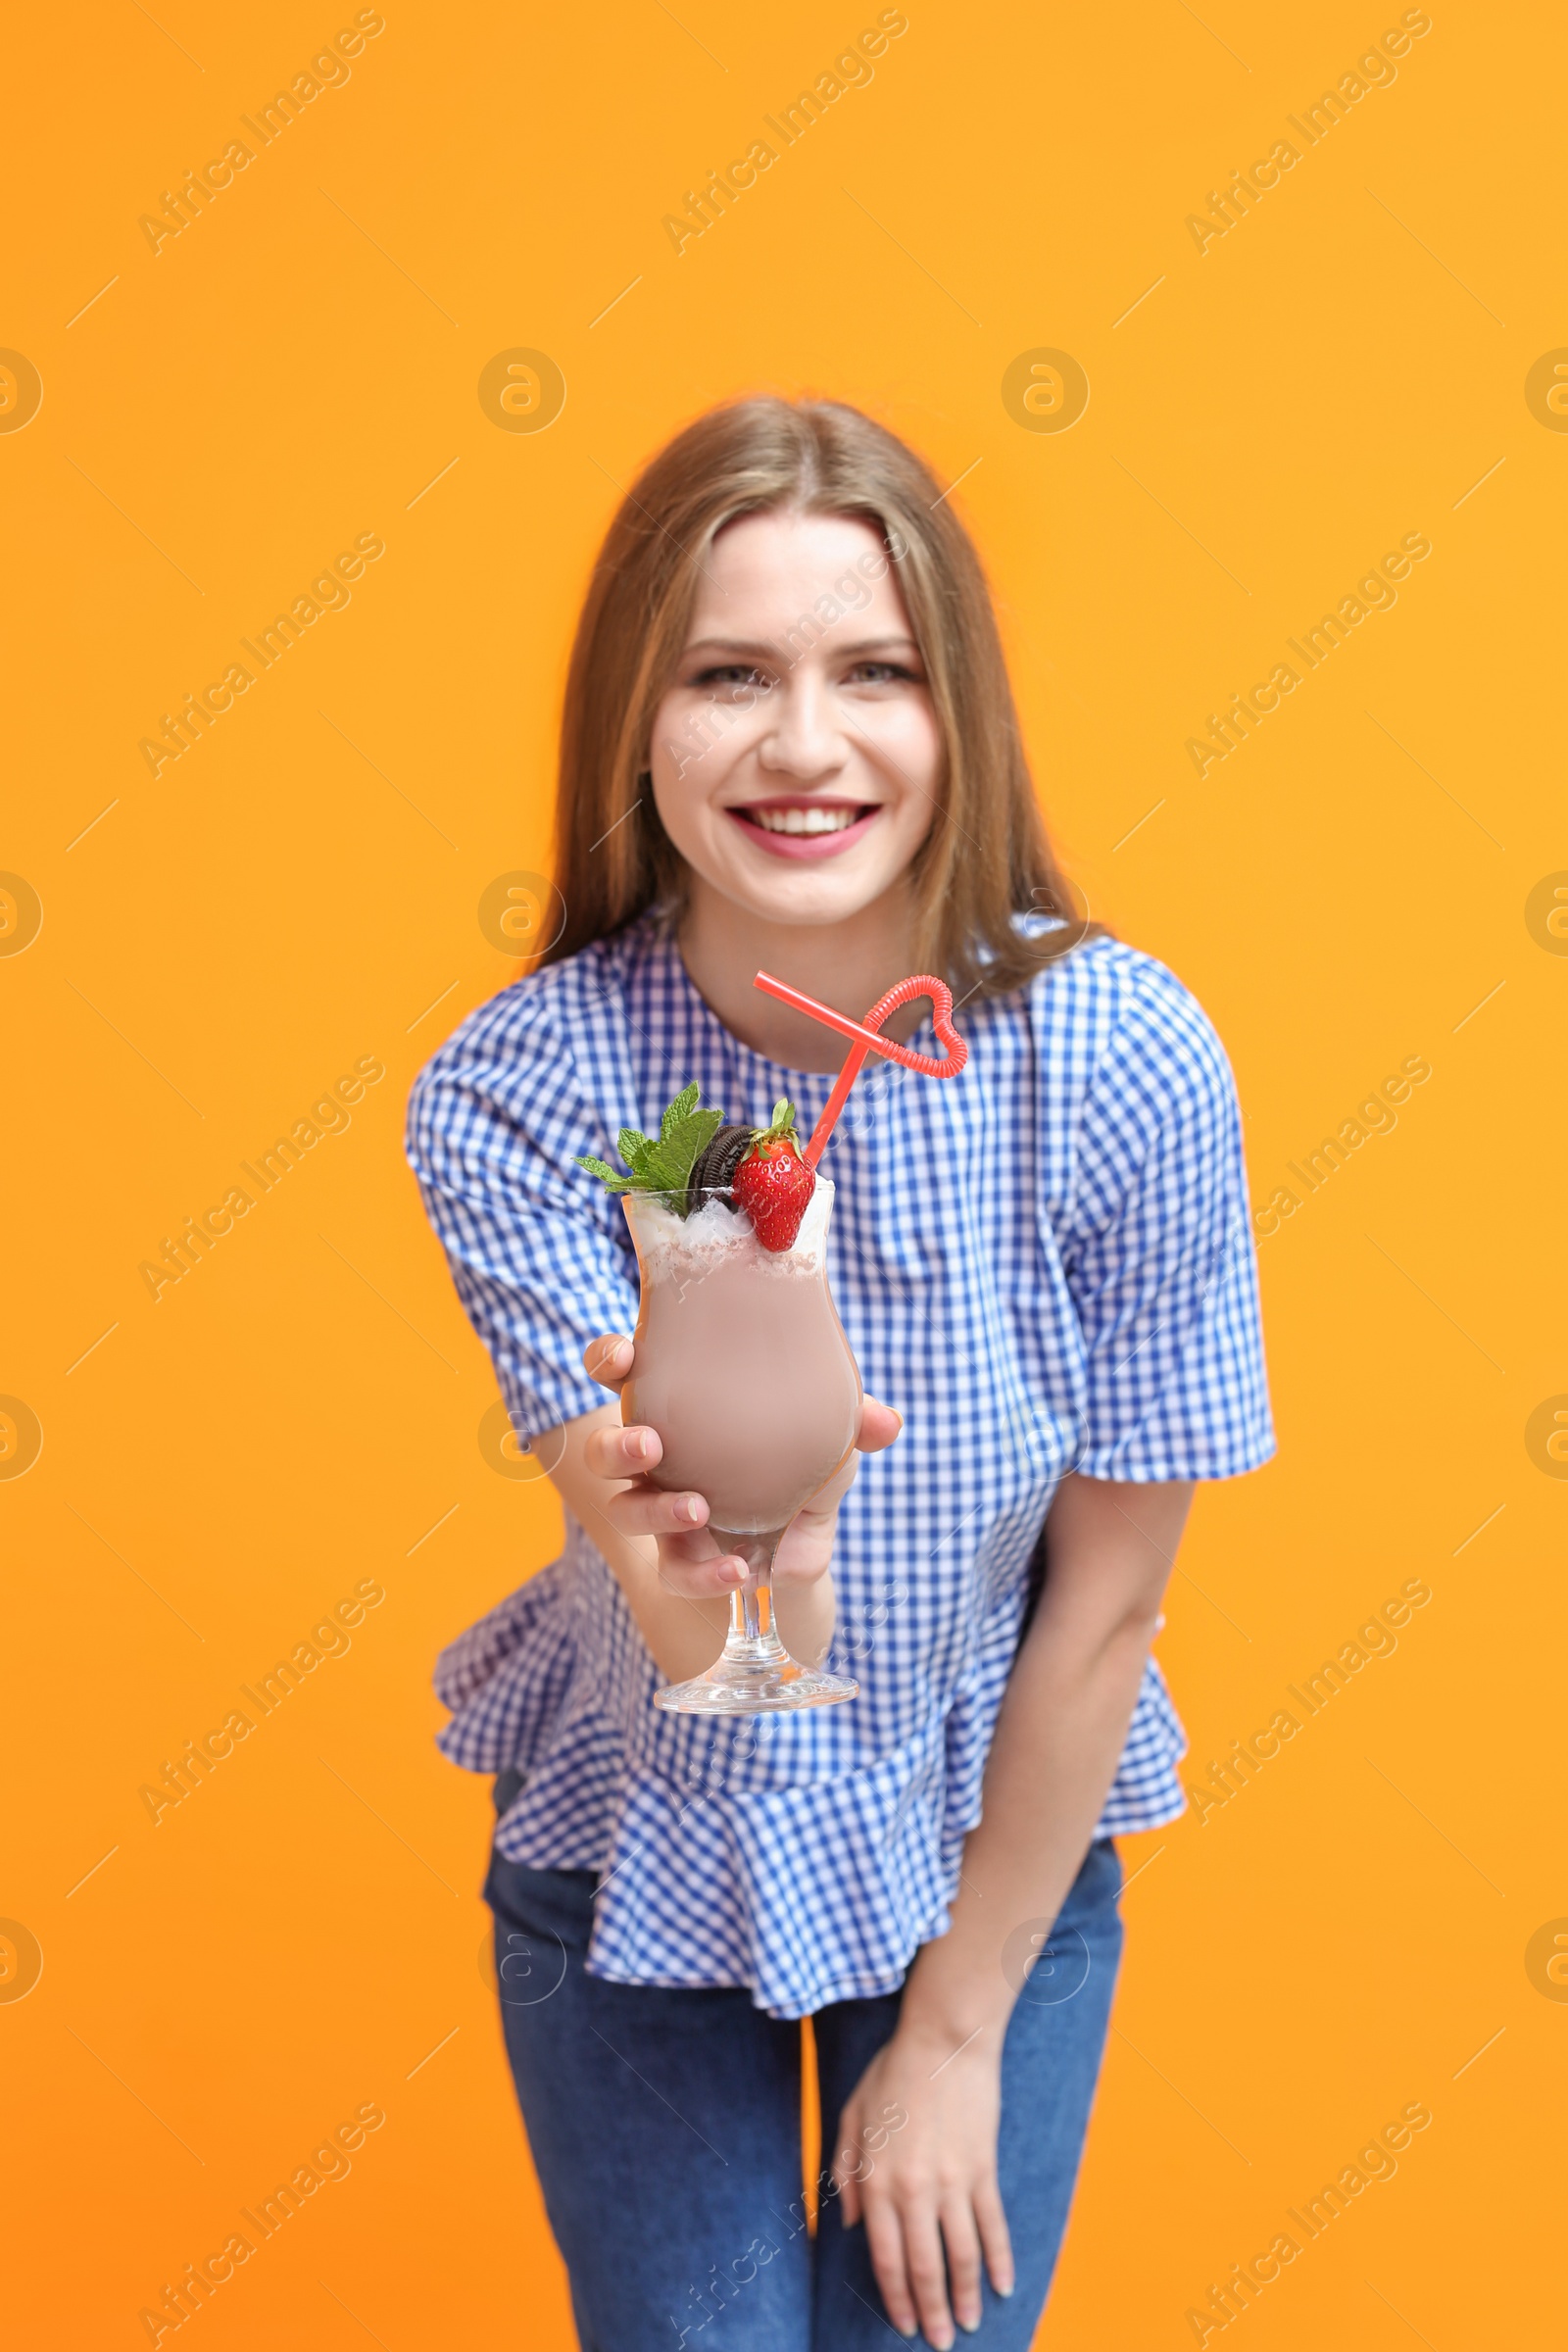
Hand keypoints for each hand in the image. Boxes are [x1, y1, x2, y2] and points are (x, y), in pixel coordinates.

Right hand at [582, 1333, 899, 1603]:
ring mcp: (660, 1508)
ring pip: (624, 1510)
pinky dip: (704, 1575)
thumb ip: (853, 1420)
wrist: (804, 1540)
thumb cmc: (802, 1459)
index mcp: (675, 1403)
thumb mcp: (829, 1435)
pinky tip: (738, 1570)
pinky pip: (674, 1572)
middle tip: (651, 1444)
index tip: (624, 1355)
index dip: (608, 1359)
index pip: (621, 1371)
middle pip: (604, 1449)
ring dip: (654, 1509)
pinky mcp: (680, 1560)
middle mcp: (655, 1455)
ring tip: (697, 1509)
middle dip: (618, 1444)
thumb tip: (885, 1423)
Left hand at [832, 2023, 1013, 2347]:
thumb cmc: (893, 2073)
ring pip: (961, 2256)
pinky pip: (993, 2225)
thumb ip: (845, 2172)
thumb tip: (853, 2225)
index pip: (886, 2257)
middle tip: (938, 2341)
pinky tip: (1002, 2285)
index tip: (903, 2324)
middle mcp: (914, 2190)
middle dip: (931, 2312)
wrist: (944, 2039)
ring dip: (965, 2297)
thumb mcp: (852, 2116)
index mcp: (878, 2181)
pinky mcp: (983, 2169)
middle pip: (924, 2267)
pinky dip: (999, 2260)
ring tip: (967, 2324)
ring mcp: (953, 2182)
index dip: (896, 2297)